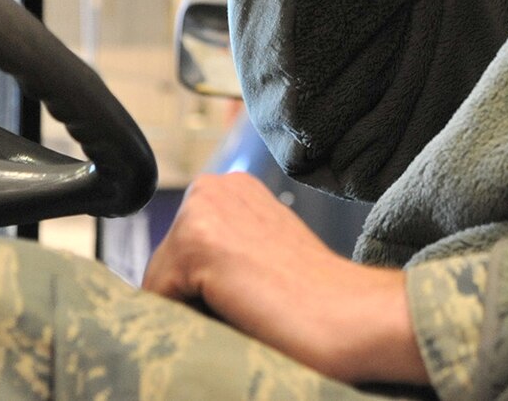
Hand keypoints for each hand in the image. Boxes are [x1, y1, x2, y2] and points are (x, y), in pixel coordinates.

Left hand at [141, 173, 427, 385]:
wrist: (349, 314)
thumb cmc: (316, 297)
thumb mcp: (260, 255)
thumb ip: (223, 253)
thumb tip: (178, 285)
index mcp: (232, 188)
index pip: (181, 251)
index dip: (202, 290)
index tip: (241, 302)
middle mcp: (214, 187)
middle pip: (164, 264)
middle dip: (191, 297)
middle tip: (245, 309)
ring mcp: (202, 210)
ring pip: (160, 283)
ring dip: (192, 309)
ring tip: (244, 312)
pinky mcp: (195, 240)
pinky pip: (158, 300)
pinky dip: (186, 320)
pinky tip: (234, 315)